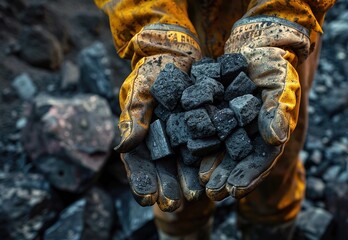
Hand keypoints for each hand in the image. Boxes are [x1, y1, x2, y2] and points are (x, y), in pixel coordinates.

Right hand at [113, 25, 202, 210]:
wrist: (178, 52)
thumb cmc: (153, 68)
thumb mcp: (141, 88)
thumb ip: (133, 115)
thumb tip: (123, 146)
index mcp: (142, 135)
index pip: (139, 163)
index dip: (142, 181)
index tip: (147, 197)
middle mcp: (163, 140)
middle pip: (163, 169)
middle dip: (167, 187)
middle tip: (173, 204)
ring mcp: (184, 135)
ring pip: (184, 163)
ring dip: (187, 180)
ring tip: (195, 196)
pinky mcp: (203, 127)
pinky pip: (206, 147)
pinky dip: (208, 161)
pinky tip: (213, 174)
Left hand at [199, 17, 310, 199]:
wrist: (256, 46)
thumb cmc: (273, 65)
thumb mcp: (279, 85)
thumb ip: (277, 111)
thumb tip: (276, 139)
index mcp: (271, 132)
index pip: (262, 159)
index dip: (249, 175)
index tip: (235, 190)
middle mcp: (252, 134)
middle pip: (240, 161)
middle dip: (227, 177)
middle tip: (213, 193)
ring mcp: (234, 125)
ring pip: (223, 151)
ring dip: (214, 167)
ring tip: (201, 183)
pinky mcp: (218, 114)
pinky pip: (209, 133)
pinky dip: (201, 144)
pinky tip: (189, 156)